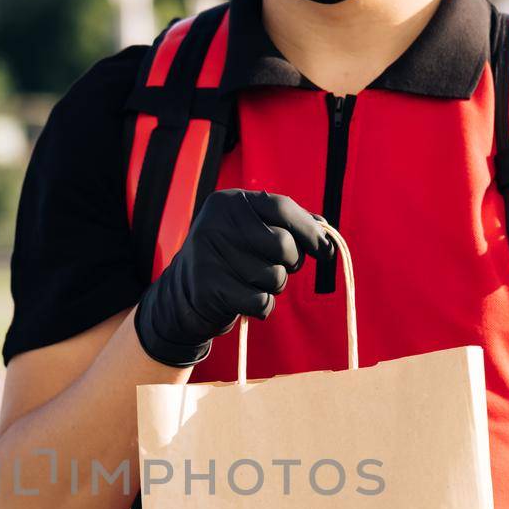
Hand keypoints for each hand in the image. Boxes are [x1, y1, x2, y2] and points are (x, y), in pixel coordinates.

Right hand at [134, 190, 330, 366]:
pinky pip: (261, 301)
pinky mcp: (209, 288)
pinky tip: (245, 300)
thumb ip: (287, 225)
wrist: (183, 294)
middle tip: (280, 267)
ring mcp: (209, 255)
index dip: (309, 230)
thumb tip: (325, 232)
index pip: (281, 207)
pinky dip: (263, 306)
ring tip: (254, 282)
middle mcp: (215, 223)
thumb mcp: (251, 231)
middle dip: (291, 262)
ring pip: (275, 276)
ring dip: (275, 286)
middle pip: (282, 244)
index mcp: (229, 202)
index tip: (325, 250)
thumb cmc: (231, 258)